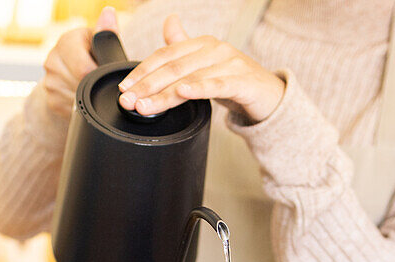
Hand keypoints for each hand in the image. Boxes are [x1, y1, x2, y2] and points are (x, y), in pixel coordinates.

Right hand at [41, 7, 118, 118]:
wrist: (69, 73)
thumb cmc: (89, 54)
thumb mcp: (99, 42)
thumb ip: (107, 33)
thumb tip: (109, 13)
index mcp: (66, 42)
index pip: (83, 69)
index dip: (98, 76)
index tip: (104, 76)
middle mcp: (53, 60)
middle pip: (81, 86)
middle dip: (94, 87)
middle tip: (100, 83)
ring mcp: (49, 82)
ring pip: (77, 99)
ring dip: (88, 98)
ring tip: (92, 88)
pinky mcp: (51, 100)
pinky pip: (71, 110)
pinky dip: (81, 107)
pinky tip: (83, 98)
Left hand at [117, 15, 284, 122]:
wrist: (270, 97)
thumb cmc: (234, 80)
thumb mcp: (206, 62)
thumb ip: (185, 45)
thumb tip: (169, 21)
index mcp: (202, 44)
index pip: (165, 55)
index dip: (142, 71)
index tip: (125, 87)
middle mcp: (215, 49)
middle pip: (173, 68)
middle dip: (147, 86)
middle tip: (129, 101)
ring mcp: (230, 64)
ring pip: (190, 79)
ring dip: (164, 95)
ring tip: (145, 107)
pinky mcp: (243, 82)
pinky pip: (216, 85)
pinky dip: (198, 89)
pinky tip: (183, 93)